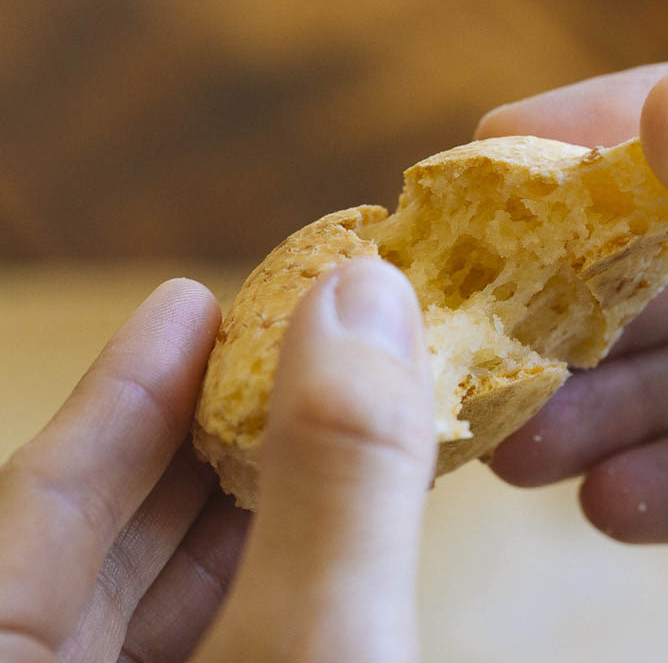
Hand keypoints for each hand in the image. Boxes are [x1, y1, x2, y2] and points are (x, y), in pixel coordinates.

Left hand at [0, 260, 434, 660]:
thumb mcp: (309, 653)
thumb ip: (332, 481)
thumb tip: (364, 301)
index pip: (43, 494)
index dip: (129, 385)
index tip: (192, 299)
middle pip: (108, 537)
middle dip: (211, 437)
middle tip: (288, 351)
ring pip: (164, 595)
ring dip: (256, 507)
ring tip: (324, 425)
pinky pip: (215, 640)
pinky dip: (275, 579)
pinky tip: (333, 533)